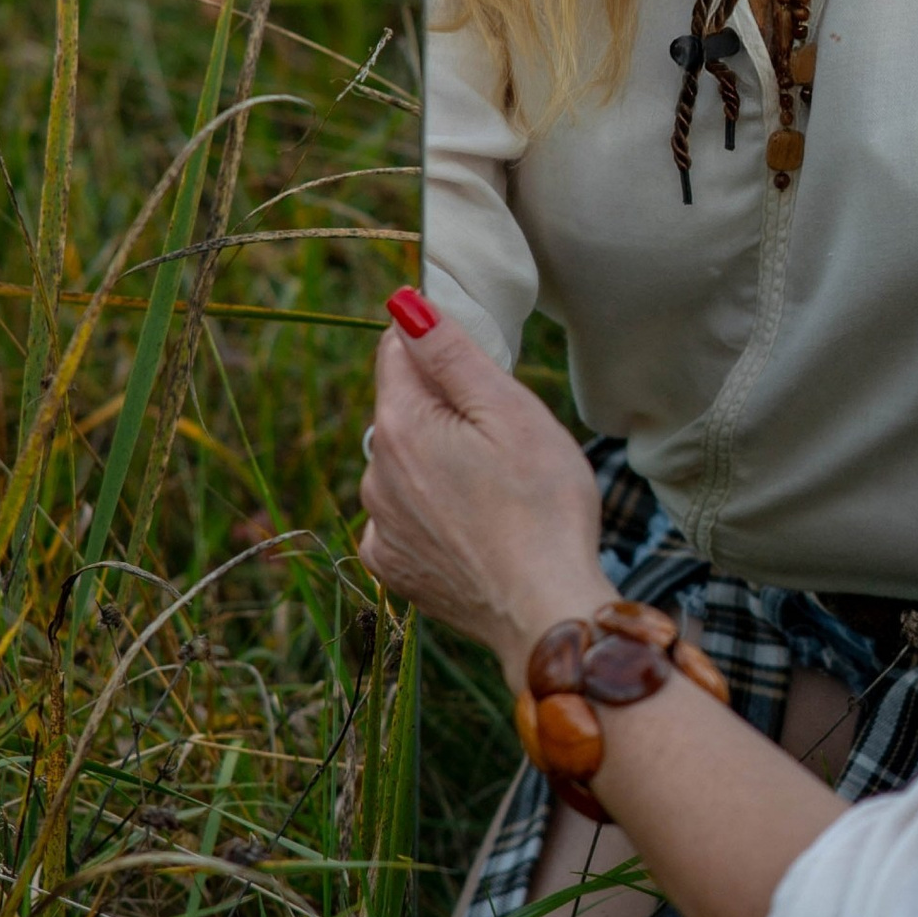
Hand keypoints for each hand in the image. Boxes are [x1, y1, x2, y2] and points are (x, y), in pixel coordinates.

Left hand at [359, 301, 604, 669]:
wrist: (543, 612)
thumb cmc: (543, 507)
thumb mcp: (509, 413)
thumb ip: (451, 354)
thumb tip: (404, 305)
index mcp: (401, 426)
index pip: (397, 352)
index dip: (439, 348)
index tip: (481, 369)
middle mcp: (373, 475)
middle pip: (403, 412)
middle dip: (443, 411)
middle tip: (505, 440)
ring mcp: (380, 526)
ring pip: (403, 466)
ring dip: (438, 464)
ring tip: (498, 492)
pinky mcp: (394, 567)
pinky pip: (404, 519)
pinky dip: (432, 515)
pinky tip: (476, 529)